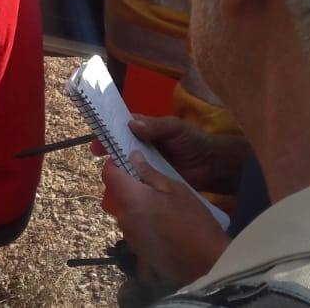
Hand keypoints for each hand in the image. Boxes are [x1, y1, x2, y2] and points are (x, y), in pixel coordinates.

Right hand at [100, 115, 249, 194]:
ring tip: (106, 171)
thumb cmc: (193, 142)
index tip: (97, 136)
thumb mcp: (175, 128)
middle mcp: (142, 145)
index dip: (109, 130)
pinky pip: (135, 179)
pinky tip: (118, 186)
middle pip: (119, 145)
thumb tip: (131, 123)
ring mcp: (146, 163)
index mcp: (146, 129)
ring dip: (115, 166)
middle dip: (107, 148)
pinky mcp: (151, 179)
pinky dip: (126, 182)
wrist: (212, 166)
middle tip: (96, 154)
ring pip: (125, 163)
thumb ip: (156, 126)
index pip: (122, 126)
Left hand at [101, 153, 229, 289]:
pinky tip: (163, 222)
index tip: (130, 160)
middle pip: (117, 193)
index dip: (116, 163)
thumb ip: (149, 172)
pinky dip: (143, 219)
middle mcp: (122, 217)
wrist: (204, 263)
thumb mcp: (174, 189)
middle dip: (129, 184)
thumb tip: (132, 157)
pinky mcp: (137, 249)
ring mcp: (129, 235)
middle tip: (152, 182)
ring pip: (126, 210)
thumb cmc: (192, 220)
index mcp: (129, 198)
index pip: (108, 174)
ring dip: (137, 203)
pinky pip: (134, 226)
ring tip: (161, 203)